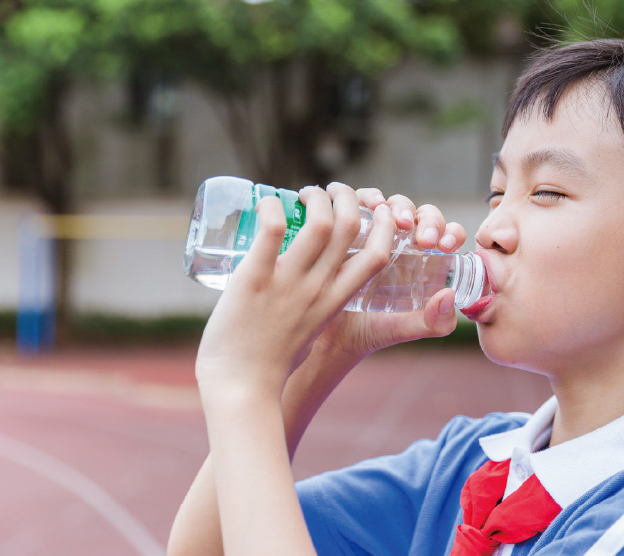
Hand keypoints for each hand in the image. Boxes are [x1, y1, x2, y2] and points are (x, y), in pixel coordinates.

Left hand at [195, 182, 398, 400]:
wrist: (242, 389)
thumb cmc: (271, 366)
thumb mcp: (309, 333)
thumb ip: (312, 311)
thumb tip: (303, 295)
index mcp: (336, 301)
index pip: (377, 254)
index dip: (381, 225)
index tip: (370, 210)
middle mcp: (318, 288)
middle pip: (350, 227)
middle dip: (346, 197)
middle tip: (329, 191)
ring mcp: (289, 283)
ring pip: (320, 222)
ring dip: (314, 197)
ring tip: (302, 193)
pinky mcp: (255, 279)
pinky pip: (272, 230)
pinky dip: (272, 207)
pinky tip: (267, 203)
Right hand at [310, 188, 468, 364]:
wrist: (329, 335)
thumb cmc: (373, 331)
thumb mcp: (406, 329)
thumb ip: (436, 323)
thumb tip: (448, 295)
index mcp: (425, 261)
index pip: (446, 235)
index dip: (450, 233)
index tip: (444, 246)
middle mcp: (404, 241)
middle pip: (422, 215)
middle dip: (427, 219)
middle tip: (422, 239)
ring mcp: (377, 231)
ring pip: (393, 204)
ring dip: (397, 205)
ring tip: (394, 219)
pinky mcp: (349, 226)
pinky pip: (359, 202)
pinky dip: (364, 196)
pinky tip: (365, 206)